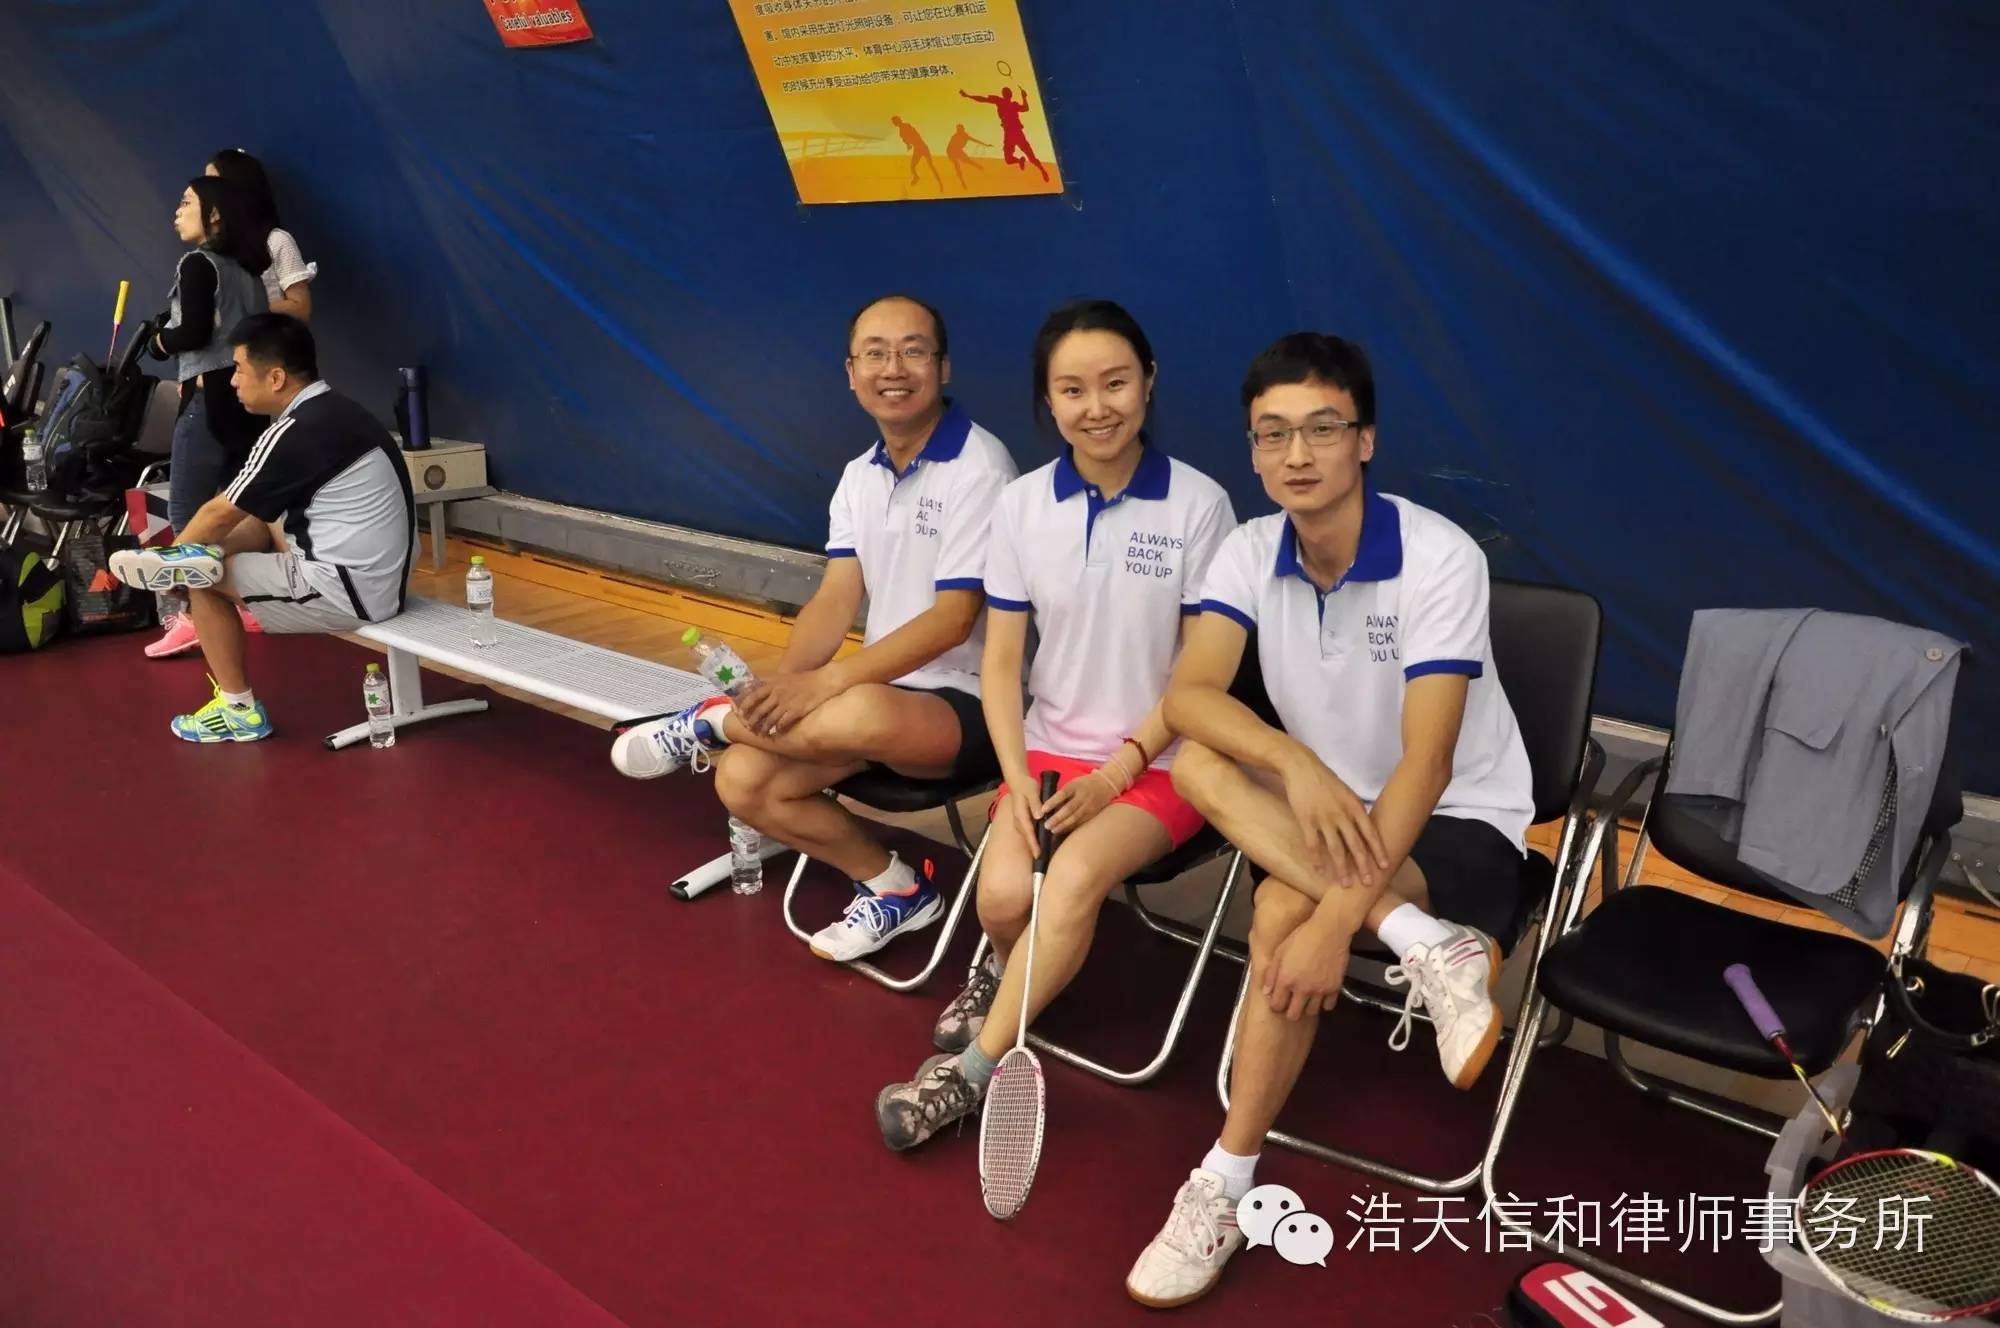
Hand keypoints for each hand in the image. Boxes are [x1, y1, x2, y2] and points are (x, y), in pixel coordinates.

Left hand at [732, 668, 841, 736]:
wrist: (823, 681)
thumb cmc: (803, 679)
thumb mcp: (783, 677)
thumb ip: (768, 682)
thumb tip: (753, 686)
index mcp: (772, 684)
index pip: (753, 696)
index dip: (744, 706)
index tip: (739, 713)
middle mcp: (777, 694)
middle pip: (759, 711)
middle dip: (752, 722)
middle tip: (749, 728)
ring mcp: (786, 703)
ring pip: (769, 719)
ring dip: (764, 728)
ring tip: (761, 734)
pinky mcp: (796, 711)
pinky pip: (782, 723)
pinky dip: (777, 730)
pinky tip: (776, 733)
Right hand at [1004, 774, 1046, 859]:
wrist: (1018, 782)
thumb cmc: (1026, 786)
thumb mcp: (1032, 792)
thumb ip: (1036, 804)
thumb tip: (1039, 816)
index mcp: (1021, 815)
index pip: (1029, 832)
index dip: (1034, 844)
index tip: (1038, 854)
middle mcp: (1019, 820)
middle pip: (1027, 838)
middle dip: (1033, 849)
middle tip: (1042, 860)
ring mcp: (1019, 821)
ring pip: (1027, 836)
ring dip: (1033, 845)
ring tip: (1041, 855)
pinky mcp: (1022, 821)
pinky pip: (1028, 832)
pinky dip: (1033, 839)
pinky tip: (1040, 843)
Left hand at [1040, 766, 1119, 836]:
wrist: (1105, 784)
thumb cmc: (1084, 784)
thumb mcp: (1073, 784)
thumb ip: (1063, 794)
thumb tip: (1048, 808)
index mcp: (1075, 786)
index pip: (1062, 794)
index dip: (1052, 802)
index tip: (1043, 810)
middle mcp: (1083, 796)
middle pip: (1069, 809)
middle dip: (1056, 818)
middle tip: (1046, 825)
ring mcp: (1089, 805)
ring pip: (1075, 818)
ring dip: (1063, 825)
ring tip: (1052, 830)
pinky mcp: (1093, 813)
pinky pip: (1081, 822)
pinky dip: (1071, 827)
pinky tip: (1062, 831)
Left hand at [1264, 916, 1347, 1019]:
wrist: (1328, 931)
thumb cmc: (1302, 937)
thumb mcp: (1280, 951)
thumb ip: (1271, 973)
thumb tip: (1266, 991)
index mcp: (1286, 979)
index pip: (1277, 1005)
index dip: (1276, 1006)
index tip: (1278, 1002)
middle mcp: (1302, 989)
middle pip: (1293, 1015)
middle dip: (1290, 1012)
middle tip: (1291, 1004)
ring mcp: (1319, 990)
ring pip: (1311, 1012)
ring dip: (1306, 1008)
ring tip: (1306, 999)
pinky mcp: (1334, 988)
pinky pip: (1328, 1006)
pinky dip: (1323, 1003)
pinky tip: (1320, 994)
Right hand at [1279, 748, 1388, 889]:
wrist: (1302, 767)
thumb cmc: (1326, 781)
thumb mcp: (1346, 793)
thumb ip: (1355, 812)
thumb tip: (1364, 831)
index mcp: (1354, 806)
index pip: (1370, 833)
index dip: (1378, 851)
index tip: (1385, 866)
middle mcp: (1342, 814)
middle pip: (1356, 845)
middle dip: (1363, 866)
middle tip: (1368, 883)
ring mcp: (1324, 819)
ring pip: (1336, 849)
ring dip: (1342, 868)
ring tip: (1345, 884)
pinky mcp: (1307, 821)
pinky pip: (1314, 845)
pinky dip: (1317, 860)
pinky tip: (1320, 871)